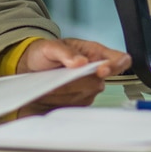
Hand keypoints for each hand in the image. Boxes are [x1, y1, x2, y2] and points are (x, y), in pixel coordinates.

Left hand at [16, 38, 131, 109]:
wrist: (30, 69)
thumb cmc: (43, 54)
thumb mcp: (50, 46)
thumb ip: (65, 52)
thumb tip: (81, 61)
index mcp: (94, 52)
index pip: (120, 60)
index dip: (115, 66)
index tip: (101, 70)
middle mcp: (95, 71)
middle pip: (100, 83)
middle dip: (78, 82)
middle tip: (59, 75)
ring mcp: (88, 88)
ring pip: (87, 95)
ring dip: (67, 91)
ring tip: (53, 82)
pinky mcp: (79, 101)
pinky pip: (77, 105)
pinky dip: (63, 100)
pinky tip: (53, 92)